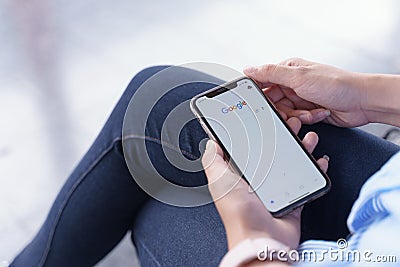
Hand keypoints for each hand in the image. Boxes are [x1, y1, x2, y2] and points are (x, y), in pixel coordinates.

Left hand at [202, 117, 328, 250]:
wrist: (262, 239)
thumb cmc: (239, 213)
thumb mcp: (219, 181)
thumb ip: (213, 160)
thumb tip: (211, 143)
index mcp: (240, 175)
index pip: (249, 148)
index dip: (258, 132)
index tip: (267, 119)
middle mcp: (258, 180)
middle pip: (273, 152)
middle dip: (283, 136)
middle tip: (291, 124)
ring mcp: (276, 190)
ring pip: (290, 162)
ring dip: (301, 148)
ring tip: (308, 137)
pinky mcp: (292, 199)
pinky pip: (305, 180)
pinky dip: (314, 169)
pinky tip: (319, 159)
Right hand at [244, 58, 368, 126]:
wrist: (361, 102)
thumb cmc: (336, 84)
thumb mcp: (299, 77)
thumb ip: (271, 73)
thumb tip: (249, 69)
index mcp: (287, 70)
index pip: (263, 82)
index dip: (259, 94)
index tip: (259, 104)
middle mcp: (292, 84)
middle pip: (272, 102)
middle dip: (282, 110)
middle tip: (291, 111)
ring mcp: (300, 98)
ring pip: (284, 113)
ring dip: (297, 116)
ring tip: (310, 112)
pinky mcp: (308, 111)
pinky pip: (297, 119)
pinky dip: (308, 119)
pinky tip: (318, 113)